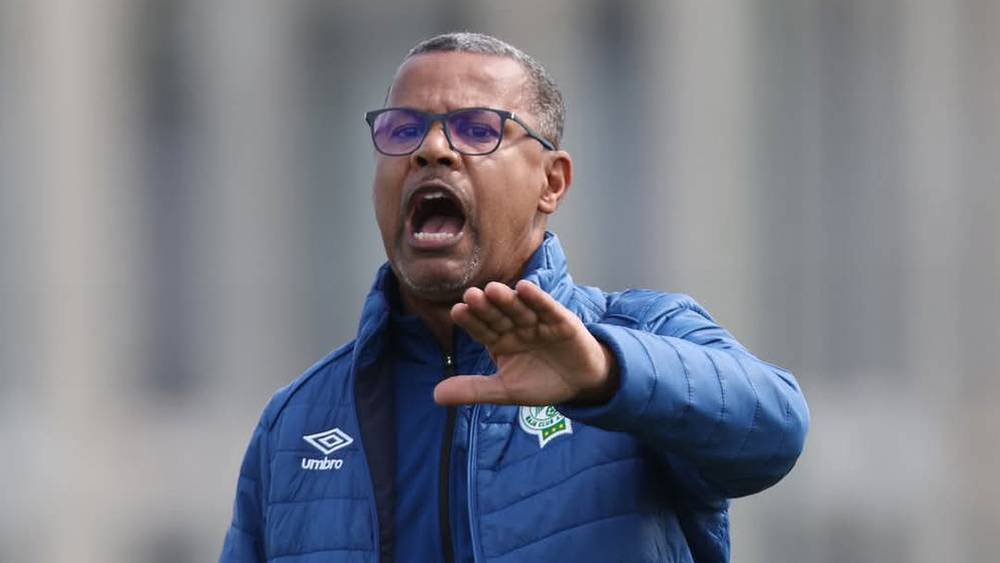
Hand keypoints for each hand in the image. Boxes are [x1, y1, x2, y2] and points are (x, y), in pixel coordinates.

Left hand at [433, 280, 618, 405]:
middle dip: (485, 307)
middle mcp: (515, 327)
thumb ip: (474, 390)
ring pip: (519, 309)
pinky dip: (537, 299)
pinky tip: (525, 288)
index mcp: (499, 341)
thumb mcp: (506, 390)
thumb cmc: (542, 382)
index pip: (482, 329)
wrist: (581, 384)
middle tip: (470, 295)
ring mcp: (538, 322)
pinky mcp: (561, 321)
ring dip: (507, 299)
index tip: (457, 311)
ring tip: (492, 289)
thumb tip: (435, 396)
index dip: (471, 321)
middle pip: (498, 315)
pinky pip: (547, 308)